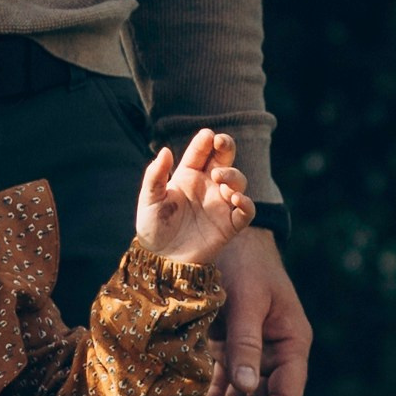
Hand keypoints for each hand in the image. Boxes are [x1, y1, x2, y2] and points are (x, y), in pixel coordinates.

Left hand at [136, 126, 253, 267]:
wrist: (160, 259)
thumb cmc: (153, 227)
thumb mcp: (149, 200)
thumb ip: (155, 176)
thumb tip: (166, 151)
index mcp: (188, 175)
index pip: (200, 152)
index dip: (205, 142)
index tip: (208, 136)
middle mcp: (207, 185)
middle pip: (224, 159)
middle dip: (226, 147)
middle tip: (222, 142)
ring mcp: (220, 204)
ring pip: (238, 181)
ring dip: (232, 176)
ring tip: (220, 180)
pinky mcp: (230, 225)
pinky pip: (246, 211)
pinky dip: (246, 203)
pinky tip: (235, 198)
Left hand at [195, 222, 311, 395]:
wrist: (224, 227)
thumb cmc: (244, 259)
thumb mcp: (247, 298)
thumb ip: (245, 342)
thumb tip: (246, 388)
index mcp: (291, 341)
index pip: (287, 394)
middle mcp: (274, 352)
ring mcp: (250, 352)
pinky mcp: (226, 347)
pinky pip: (219, 381)